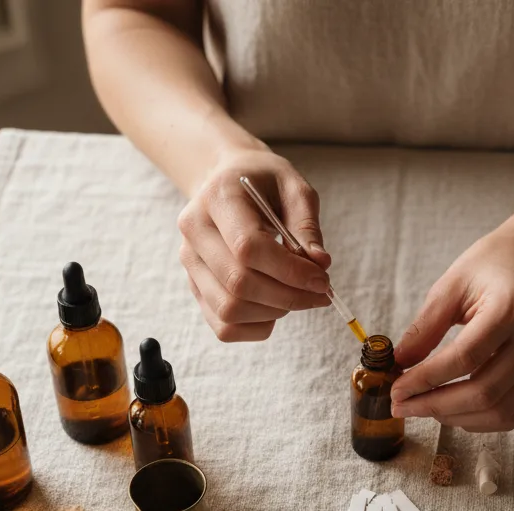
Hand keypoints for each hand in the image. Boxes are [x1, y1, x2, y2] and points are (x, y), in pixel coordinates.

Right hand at [178, 148, 332, 340]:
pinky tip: (276, 307)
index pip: (247, 247)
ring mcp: (191, 263)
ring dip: (274, 312)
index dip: (290, 271)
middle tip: (319, 293)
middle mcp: (195, 232)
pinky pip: (224, 327)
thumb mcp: (293, 188)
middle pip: (238, 283)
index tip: (322, 279)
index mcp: (217, 198)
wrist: (225, 181)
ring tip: (297, 295)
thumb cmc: (263, 183)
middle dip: (288, 296)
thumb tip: (320, 265)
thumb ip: (307, 226)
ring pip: (229, 309)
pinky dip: (257, 327)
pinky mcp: (195, 287)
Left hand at [390, 224, 513, 430]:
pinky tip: (450, 408)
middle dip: (435, 406)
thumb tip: (399, 365)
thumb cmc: (493, 264)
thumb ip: (426, 327)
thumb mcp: (452, 284)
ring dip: (455, 418)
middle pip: (484, 393)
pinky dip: (476, 419)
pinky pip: (510, 412)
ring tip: (423, 406)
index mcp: (512, 309)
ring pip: (499, 412)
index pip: (465, 358)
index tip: (396, 389)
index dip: (426, 379)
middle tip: (401, 405)